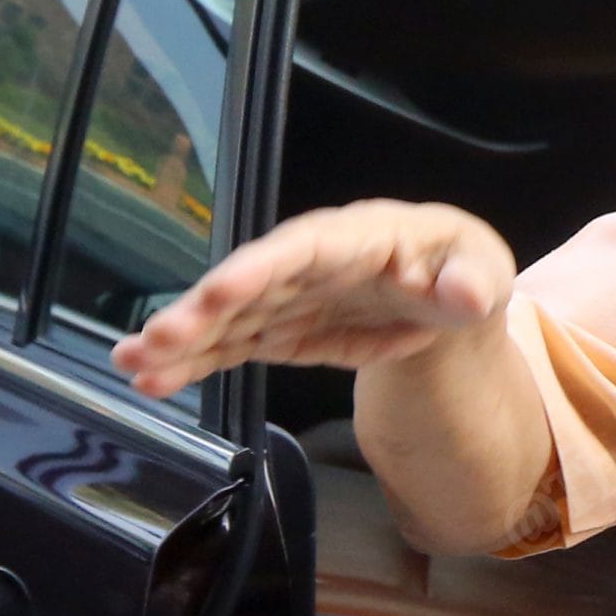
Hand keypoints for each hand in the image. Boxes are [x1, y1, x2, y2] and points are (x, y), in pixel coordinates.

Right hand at [111, 200, 516, 398]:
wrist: (447, 293)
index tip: (221, 290)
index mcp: (359, 238)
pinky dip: (195, 362)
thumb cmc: (461, 267)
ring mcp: (290, 296)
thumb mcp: (481, 269)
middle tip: (156, 339)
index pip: (304, 250)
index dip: (261, 268)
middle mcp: (310, 263)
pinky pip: (233, 345)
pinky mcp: (281, 329)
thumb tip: (465, 293)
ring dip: (182, 340)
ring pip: (229, 317)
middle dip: (202, 310)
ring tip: (134, 363)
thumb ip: (472, 281)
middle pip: (251, 283)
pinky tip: (152, 377)